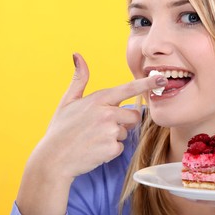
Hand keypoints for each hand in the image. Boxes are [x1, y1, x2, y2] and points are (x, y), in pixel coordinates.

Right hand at [30, 53, 167, 178]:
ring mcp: (110, 131)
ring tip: (94, 139)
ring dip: (115, 136)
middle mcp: (106, 113)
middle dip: (124, 120)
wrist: (54, 159)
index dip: (146, 83)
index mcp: (97, 99)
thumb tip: (77, 56)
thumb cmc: (59, 129)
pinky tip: (95, 149)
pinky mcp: (111, 148)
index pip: (127, 89)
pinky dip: (110, 150)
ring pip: (126, 132)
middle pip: (133, 115)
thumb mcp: (67, 101)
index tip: (161, 78)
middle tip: (102, 126)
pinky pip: (120, 147)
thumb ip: (79, 79)